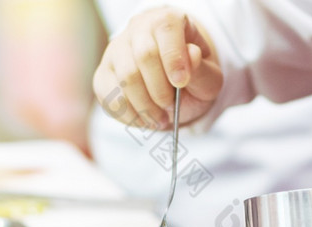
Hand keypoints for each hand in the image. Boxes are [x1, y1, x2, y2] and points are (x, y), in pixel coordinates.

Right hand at [92, 7, 222, 129]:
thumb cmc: (192, 79)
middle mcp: (138, 30)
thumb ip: (202, 70)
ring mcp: (116, 51)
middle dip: (161, 90)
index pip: (166, 29)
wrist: (175, 90)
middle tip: (172, 107)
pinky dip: (130, 115)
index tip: (181, 83)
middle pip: (144, 56)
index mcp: (167, 22)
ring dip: (147, 107)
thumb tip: (192, 55)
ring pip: (126, 78)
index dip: (174, 57)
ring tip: (161, 118)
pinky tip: (145, 119)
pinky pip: (110, 97)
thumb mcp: (208, 77)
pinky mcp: (103, 75)